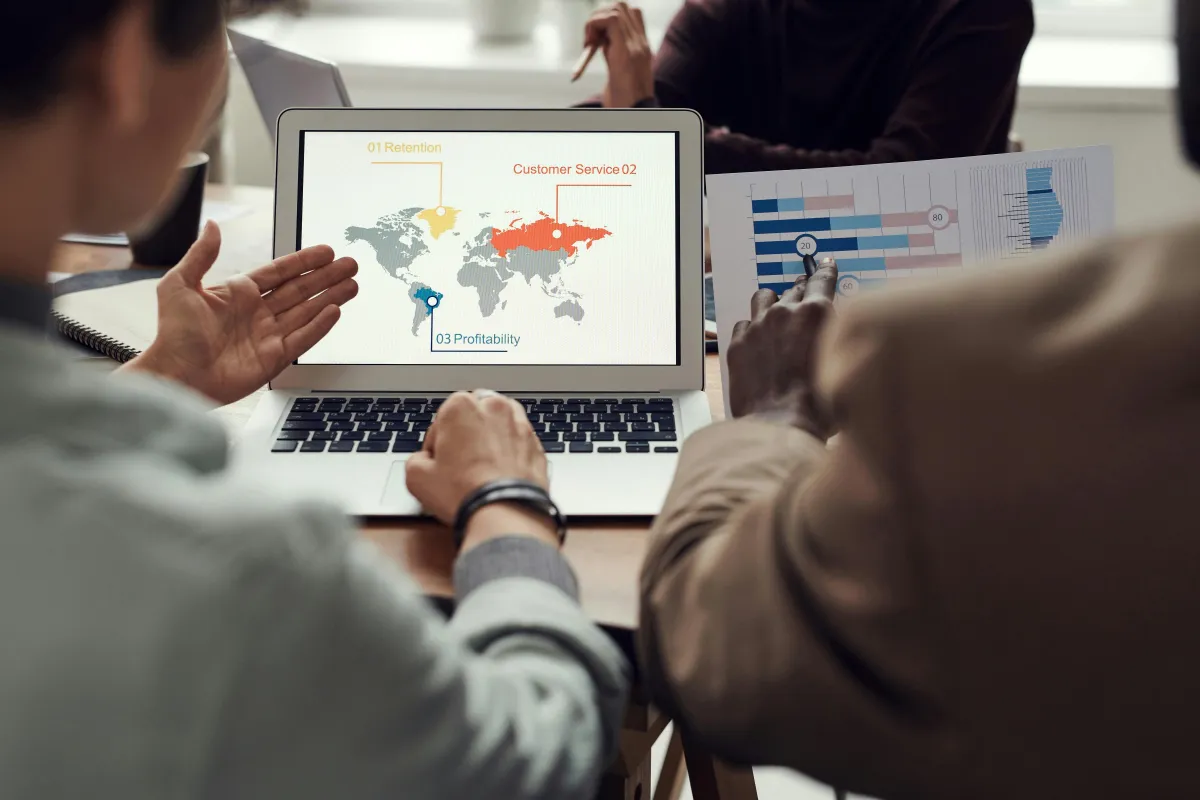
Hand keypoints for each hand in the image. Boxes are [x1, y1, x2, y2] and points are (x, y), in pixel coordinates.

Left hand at [123, 221, 357, 404]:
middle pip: (300, 290)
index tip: (326, 251)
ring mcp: (267, 336)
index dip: (304, 261)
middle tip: (350, 265)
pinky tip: (335, 311)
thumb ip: (201, 255)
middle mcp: (256, 313)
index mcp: (237, 294)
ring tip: (352, 285)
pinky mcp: (273, 359)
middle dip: (326, 277)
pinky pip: (303, 339)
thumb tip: (213, 226)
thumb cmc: (171, 334)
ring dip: (330, 298)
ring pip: (307, 312)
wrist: (176, 375)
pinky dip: (320, 326)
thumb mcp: (179, 285)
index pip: (279, 272)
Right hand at [406, 391, 556, 547]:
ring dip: (489, 439)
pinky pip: (518, 443)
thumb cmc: (463, 492)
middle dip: (465, 435)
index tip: (438, 462)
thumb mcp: (417, 478)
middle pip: (472, 416)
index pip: (441, 420)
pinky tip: (501, 473)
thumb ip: (415, 459)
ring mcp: (519, 424)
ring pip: (499, 424)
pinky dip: (510, 453)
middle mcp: (493, 407)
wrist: (505, 512)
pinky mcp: (536, 444)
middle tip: (459, 464)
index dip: (436, 445)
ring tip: (481, 466)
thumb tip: (422, 460)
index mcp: (460, 406)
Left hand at [585, 2, 653, 107]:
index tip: (597, 37)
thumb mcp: (619, 72)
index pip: (631, 13)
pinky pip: (610, 19)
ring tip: (590, 43)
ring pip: (617, 7)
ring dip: (596, 19)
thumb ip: (615, 54)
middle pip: (622, 5)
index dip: (609, 17)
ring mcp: (636, 45)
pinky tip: (589, 46)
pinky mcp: (627, 51)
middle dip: (600, 15)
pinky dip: (594, 25)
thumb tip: (599, 42)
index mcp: (642, 46)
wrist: (633, 117)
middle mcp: (641, 43)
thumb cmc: (624, 103)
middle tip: (590, 39)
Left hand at [726, 258, 837, 438]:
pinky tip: (758, 343)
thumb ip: (842, 339)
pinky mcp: (738, 345)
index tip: (826, 264)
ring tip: (777, 316)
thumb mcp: (845, 365)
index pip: (822, 280)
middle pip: (794, 290)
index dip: (825, 271)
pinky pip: (744, 323)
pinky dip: (753, 329)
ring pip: (764, 298)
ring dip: (773, 304)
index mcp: (817, 314)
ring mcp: (758, 327)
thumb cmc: (820, 406)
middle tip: (804, 297)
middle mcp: (785, 313)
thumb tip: (843, 334)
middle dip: (801, 292)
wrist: (780, 427)